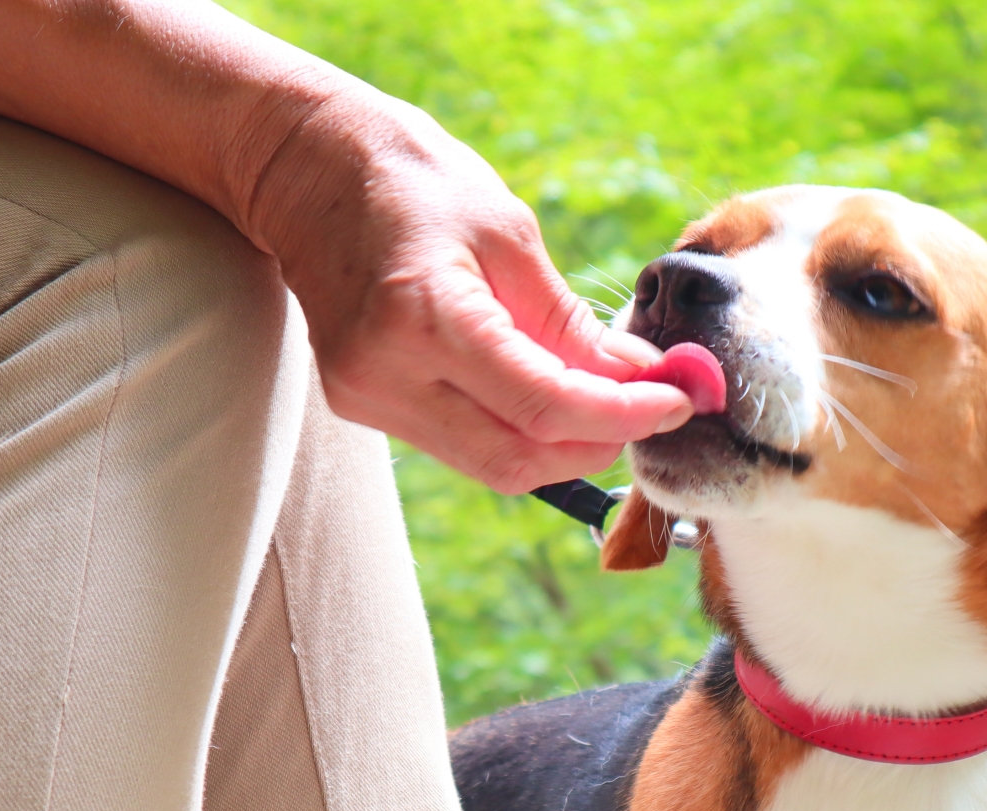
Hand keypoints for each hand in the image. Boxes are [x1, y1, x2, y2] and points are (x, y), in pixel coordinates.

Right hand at [245, 85, 693, 490]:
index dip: (624, 415)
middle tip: (653, 406)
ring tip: (608, 399)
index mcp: (425, 317)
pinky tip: (548, 395)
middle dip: (599, 442)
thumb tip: (640, 377)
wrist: (306, 169)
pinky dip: (519, 431)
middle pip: (520, 458)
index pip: (544, 405)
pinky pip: (463, 444)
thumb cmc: (413, 182)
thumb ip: (569, 321)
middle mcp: (386, 373)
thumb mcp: (508, 233)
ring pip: (494, 464)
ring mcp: (367, 398)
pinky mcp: (362, 406)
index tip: (680, 398)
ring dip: (563, 445)